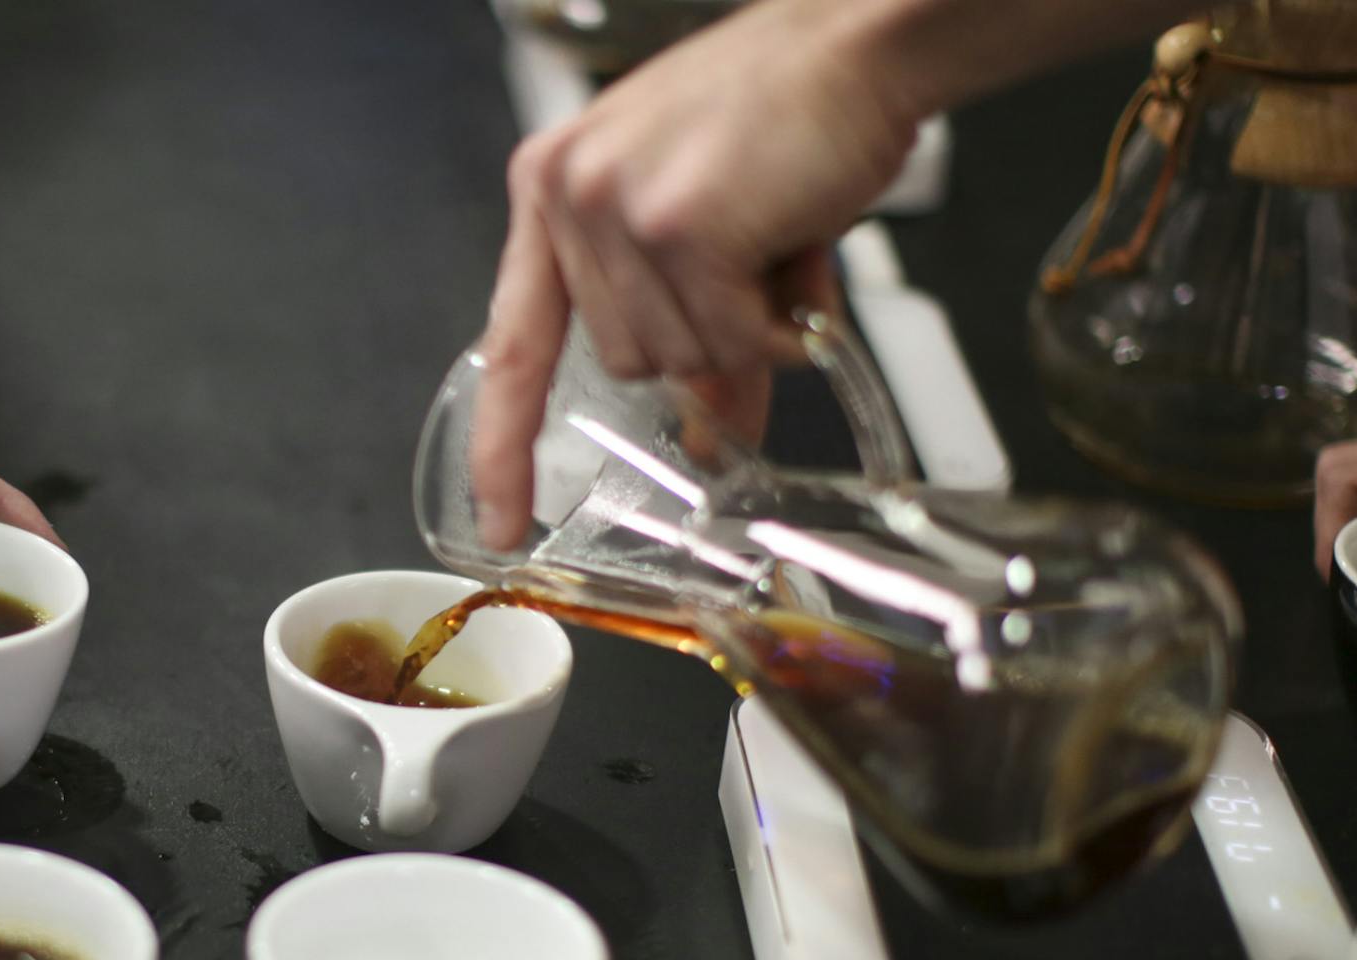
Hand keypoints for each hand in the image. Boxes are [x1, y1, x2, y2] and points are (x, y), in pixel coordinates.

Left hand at [471, 0, 916, 547]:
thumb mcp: (703, 224)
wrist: (856, 44)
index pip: (511, 343)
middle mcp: (568, 194)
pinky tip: (794, 257)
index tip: (499, 516)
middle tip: (753, 279)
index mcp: (553, 187)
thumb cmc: (782, 115)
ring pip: (677, 361)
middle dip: (702, 342)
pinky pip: (730, 344)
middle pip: (624, 363)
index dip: (503, 442)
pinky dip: (779, 326)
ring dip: (744, 331)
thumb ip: (684, 326)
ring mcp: (616, 209)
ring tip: (772, 248)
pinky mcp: (677, 227)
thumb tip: (708, 438)